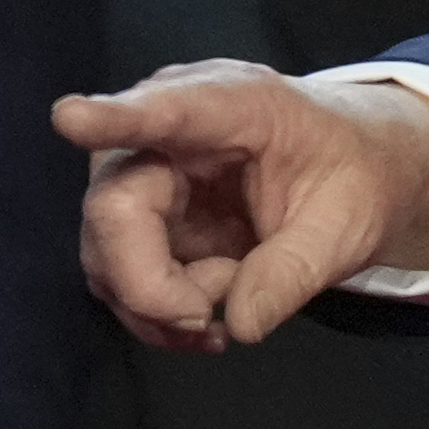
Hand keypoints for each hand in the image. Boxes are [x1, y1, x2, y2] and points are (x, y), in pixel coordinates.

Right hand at [59, 65, 428, 348]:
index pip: (166, 111)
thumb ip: (296, 269)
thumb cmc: (355, 177)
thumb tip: (241, 322)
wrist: (356, 171)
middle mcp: (167, 135)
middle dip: (150, 283)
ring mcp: (144, 179)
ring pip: (107, 253)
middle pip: (114, 208)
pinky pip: (121, 278)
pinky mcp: (142, 223)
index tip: (72, 118)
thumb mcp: (350, 224)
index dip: (115, 119)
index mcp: (233, 106)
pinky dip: (160, 314)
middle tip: (208, 320)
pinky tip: (210, 321)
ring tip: (228, 308)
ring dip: (159, 305)